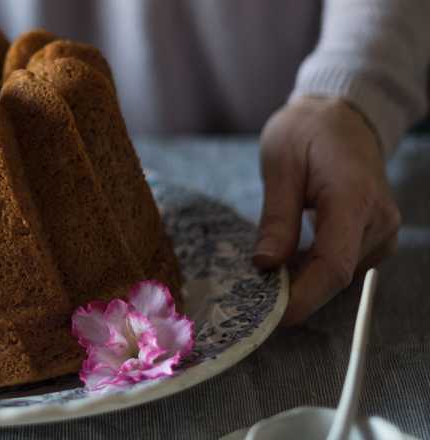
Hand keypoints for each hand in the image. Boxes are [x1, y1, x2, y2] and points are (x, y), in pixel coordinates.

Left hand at [254, 96, 399, 325]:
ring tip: (265, 269)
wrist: (345, 116)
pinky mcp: (376, 238)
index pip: (333, 266)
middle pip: (334, 277)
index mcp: (353, 199)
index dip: (302, 298)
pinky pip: (342, 265)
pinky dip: (312, 269)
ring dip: (301, 281)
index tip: (270, 316)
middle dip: (293, 292)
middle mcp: (378, 221)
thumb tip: (266, 265)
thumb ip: (276, 218)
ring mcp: (382, 232)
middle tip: (248, 295)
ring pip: (338, 276)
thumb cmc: (308, 133)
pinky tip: (287, 259)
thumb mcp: (280, 165)